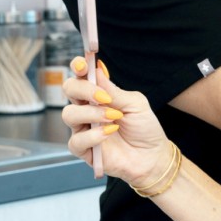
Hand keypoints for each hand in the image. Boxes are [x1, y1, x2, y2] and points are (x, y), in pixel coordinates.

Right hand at [62, 58, 171, 188]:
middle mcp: (88, 109)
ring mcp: (83, 129)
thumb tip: (97, 70)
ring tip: (114, 118)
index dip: (78, 67)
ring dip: (92, 113)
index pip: (81, 76)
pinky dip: (93, 135)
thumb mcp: (135, 104)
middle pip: (69, 90)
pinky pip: (76, 140)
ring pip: (69, 114)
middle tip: (103, 97)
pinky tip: (109, 133)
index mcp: (99, 94)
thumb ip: (114, 90)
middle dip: (83, 89)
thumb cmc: (144, 128)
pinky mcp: (83, 149)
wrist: (152, 156)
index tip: (83, 65)